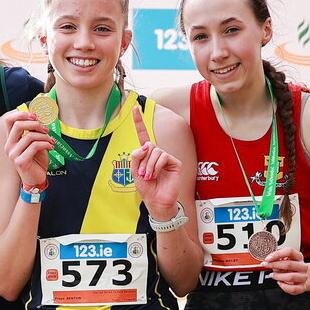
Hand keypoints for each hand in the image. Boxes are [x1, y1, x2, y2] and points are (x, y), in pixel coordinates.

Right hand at [3, 109, 53, 191]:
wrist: (36, 179)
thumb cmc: (36, 161)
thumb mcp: (34, 143)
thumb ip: (33, 132)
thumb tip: (39, 119)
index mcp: (11, 140)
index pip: (9, 120)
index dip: (21, 114)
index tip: (35, 116)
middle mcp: (9, 146)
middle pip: (18, 125)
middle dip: (35, 124)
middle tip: (46, 129)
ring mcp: (13, 154)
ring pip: (29, 136)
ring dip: (44, 136)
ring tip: (51, 140)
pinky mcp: (21, 161)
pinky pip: (34, 146)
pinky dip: (45, 144)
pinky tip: (51, 147)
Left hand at [130, 106, 180, 221]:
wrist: (156, 202)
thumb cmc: (147, 189)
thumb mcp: (134, 172)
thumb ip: (136, 156)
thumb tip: (146, 145)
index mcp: (146, 155)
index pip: (143, 135)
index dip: (139, 122)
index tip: (135, 108)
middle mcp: (157, 154)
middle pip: (148, 145)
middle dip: (142, 160)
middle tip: (143, 174)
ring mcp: (166, 157)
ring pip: (155, 151)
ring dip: (149, 165)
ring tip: (149, 177)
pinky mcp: (174, 162)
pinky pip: (163, 156)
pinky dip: (156, 166)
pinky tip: (156, 175)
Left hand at [265, 246, 308, 294]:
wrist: (302, 276)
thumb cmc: (292, 268)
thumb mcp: (285, 260)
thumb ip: (278, 258)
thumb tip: (268, 259)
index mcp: (299, 257)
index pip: (289, 252)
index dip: (277, 254)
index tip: (268, 258)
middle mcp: (303, 267)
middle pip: (289, 264)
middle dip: (274, 265)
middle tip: (266, 265)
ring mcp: (303, 277)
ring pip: (290, 277)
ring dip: (278, 276)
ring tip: (272, 275)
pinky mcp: (302, 287)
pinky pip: (292, 289)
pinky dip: (283, 286)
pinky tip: (279, 282)